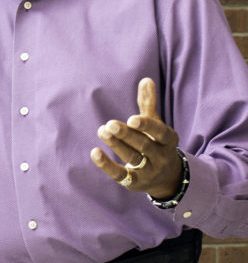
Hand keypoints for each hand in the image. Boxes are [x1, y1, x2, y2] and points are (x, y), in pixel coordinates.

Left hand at [90, 78, 182, 199]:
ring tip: (102, 130)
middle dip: (126, 135)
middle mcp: (162, 157)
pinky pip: (121, 175)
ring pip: (133, 158)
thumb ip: (148, 103)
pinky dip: (107, 165)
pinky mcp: (136, 183)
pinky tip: (95, 152)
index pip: (161, 133)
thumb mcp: (156, 125)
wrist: (167, 177)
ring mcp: (150, 171)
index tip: (131, 119)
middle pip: (144, 146)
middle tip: (109, 124)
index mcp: (168, 140)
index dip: (147, 126)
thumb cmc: (156, 143)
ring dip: (116, 145)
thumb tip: (146, 79)